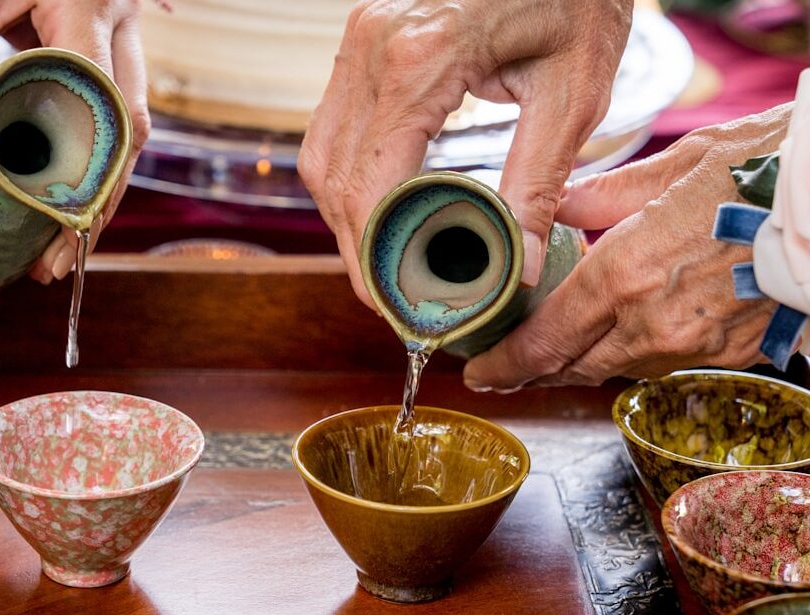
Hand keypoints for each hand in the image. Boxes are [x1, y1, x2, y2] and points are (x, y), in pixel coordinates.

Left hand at [0, 0, 149, 284]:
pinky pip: (109, 118)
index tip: (54, 228)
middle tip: (56, 258)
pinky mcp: (107, 54)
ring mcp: (120, 39)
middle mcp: (118, 24)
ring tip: (57, 247)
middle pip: (127, 130)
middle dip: (95, 201)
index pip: (100, 102)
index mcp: (85, 4)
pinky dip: (86, 164)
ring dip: (96, 191)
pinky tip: (55, 203)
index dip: (86, 174)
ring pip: (127, 130)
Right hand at [298, 0, 631, 307]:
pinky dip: (347, 177)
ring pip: (320, 154)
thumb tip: (518, 267)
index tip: (393, 302)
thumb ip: (538, 183)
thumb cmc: (577, 0)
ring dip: (344, 215)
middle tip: (388, 295)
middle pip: (334, 175)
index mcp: (423, 57)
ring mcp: (359, 38)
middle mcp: (373, 45)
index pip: (370, 181)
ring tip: (381, 262)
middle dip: (355, 246)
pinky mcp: (362, 41)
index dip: (373, 253)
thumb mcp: (573, 92)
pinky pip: (332, 126)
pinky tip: (378, 209)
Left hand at [463, 105, 793, 390]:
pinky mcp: (730, 352)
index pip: (545, 340)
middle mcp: (653, 322)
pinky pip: (663, 363)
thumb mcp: (676, 164)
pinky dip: (633, 354)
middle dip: (532, 372)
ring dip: (581, 362)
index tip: (479, 373)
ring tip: (553, 353)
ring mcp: (695, 344)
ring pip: (617, 368)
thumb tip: (559, 206)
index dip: (505, 365)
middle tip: (502, 371)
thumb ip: (604, 196)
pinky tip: (621, 338)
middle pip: (573, 366)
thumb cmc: (766, 168)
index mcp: (626, 274)